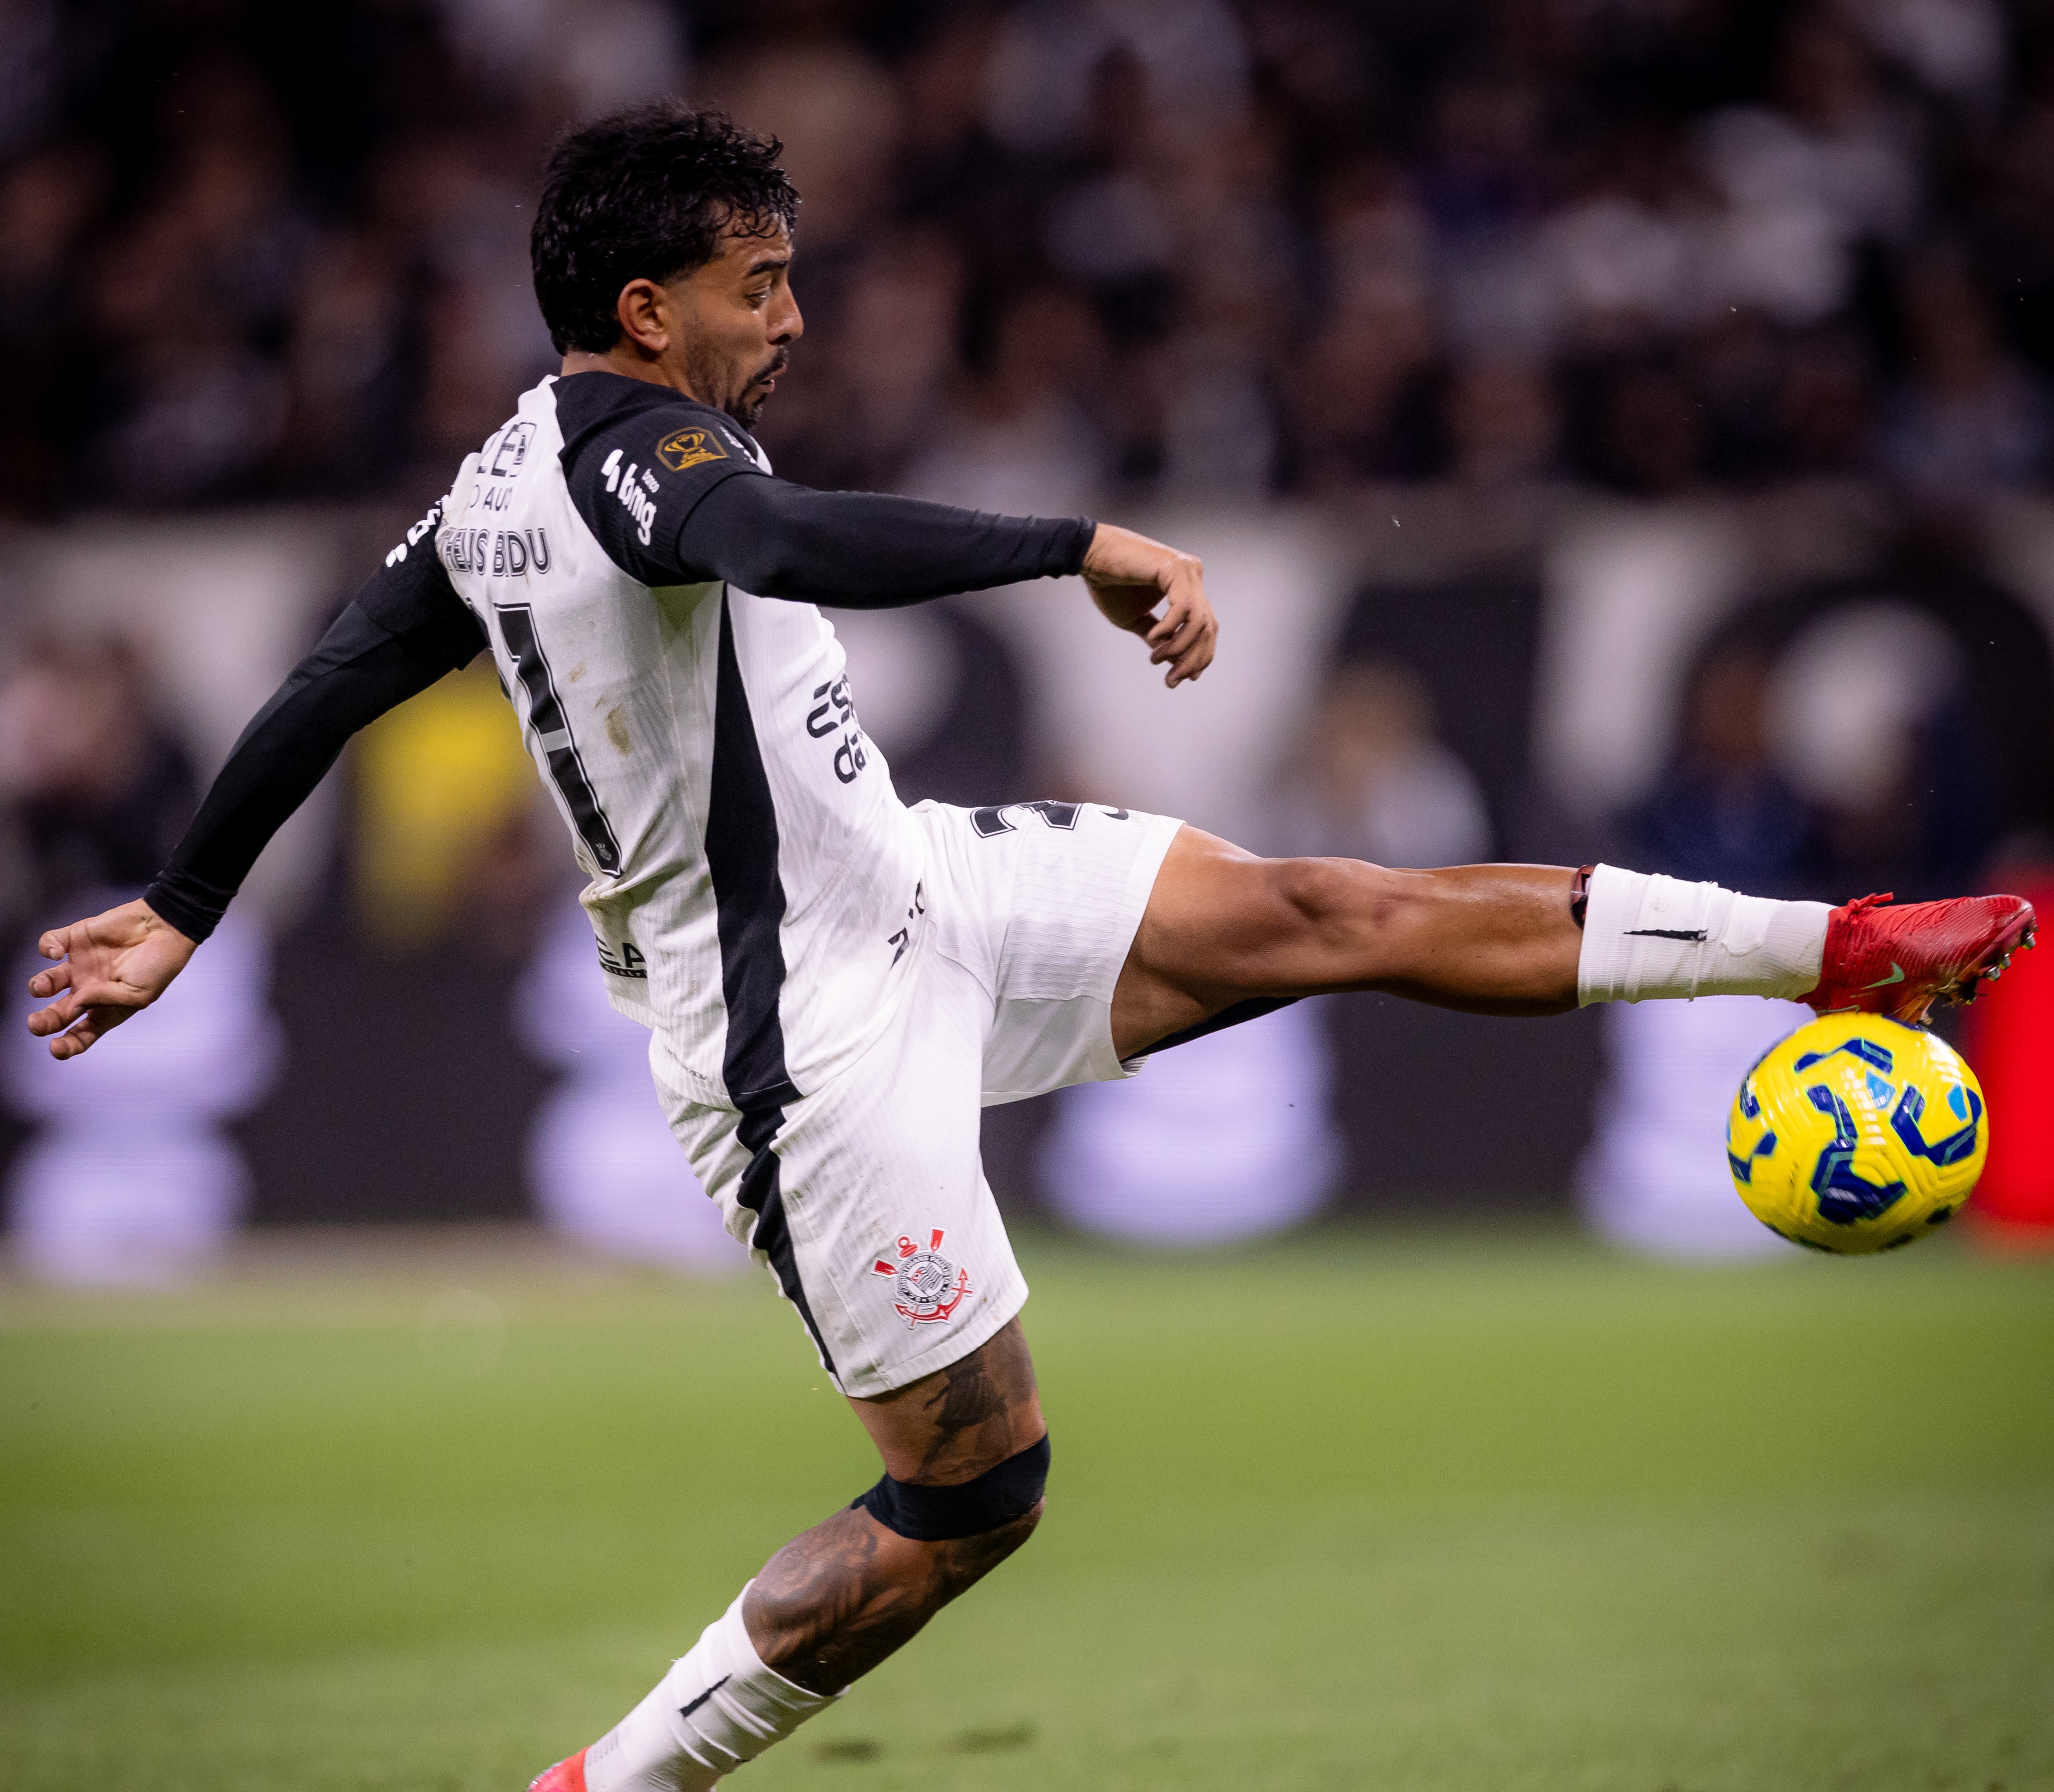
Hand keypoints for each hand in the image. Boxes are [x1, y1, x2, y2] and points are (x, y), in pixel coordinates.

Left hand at [25, 899, 197, 1059]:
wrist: (165, 927)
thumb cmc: (159, 964)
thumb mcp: (139, 994)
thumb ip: (106, 1000)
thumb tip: (76, 1001)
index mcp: (107, 1007)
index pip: (82, 1032)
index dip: (68, 1044)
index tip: (56, 1048)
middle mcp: (89, 988)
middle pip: (57, 1012)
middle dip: (44, 1021)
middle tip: (36, 1023)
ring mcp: (80, 964)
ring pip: (45, 982)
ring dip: (39, 987)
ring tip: (45, 986)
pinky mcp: (75, 939)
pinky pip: (48, 944)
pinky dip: (47, 948)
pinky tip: (58, 951)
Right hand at [1081, 523, 1217, 688]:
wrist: (1089, 557)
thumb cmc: (1109, 584)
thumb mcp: (1135, 619)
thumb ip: (1156, 636)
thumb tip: (1171, 657)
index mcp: (1188, 586)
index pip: (1206, 626)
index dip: (1200, 656)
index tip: (1184, 678)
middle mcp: (1192, 576)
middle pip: (1208, 627)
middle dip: (1192, 659)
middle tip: (1171, 680)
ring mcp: (1186, 570)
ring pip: (1199, 621)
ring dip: (1179, 648)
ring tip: (1156, 658)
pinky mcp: (1174, 568)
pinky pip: (1183, 608)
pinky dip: (1170, 628)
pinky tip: (1154, 638)